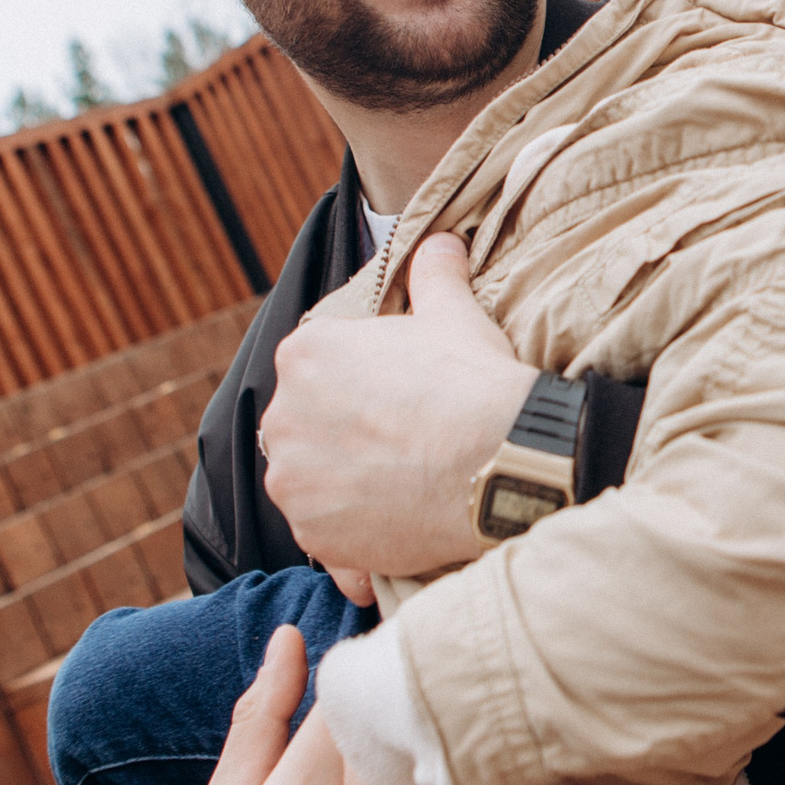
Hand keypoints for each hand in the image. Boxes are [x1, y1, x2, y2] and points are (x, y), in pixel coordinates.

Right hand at [174, 627, 528, 784]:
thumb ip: (258, 722)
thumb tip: (292, 640)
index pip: (346, 712)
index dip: (377, 666)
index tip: (394, 646)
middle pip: (406, 749)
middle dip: (430, 702)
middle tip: (452, 666)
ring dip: (474, 749)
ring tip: (483, 714)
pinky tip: (509, 779)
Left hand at [263, 235, 538, 577]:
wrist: (501, 459)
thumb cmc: (474, 382)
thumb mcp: (455, 315)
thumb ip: (436, 275)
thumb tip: (443, 242)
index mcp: (305, 354)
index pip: (316, 371)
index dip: (359, 387)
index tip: (395, 399)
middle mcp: (283, 418)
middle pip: (308, 429)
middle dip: (344, 439)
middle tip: (403, 445)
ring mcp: (294, 483)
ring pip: (313, 486)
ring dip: (346, 491)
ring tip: (404, 491)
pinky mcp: (316, 537)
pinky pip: (329, 541)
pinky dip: (356, 542)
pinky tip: (400, 531)